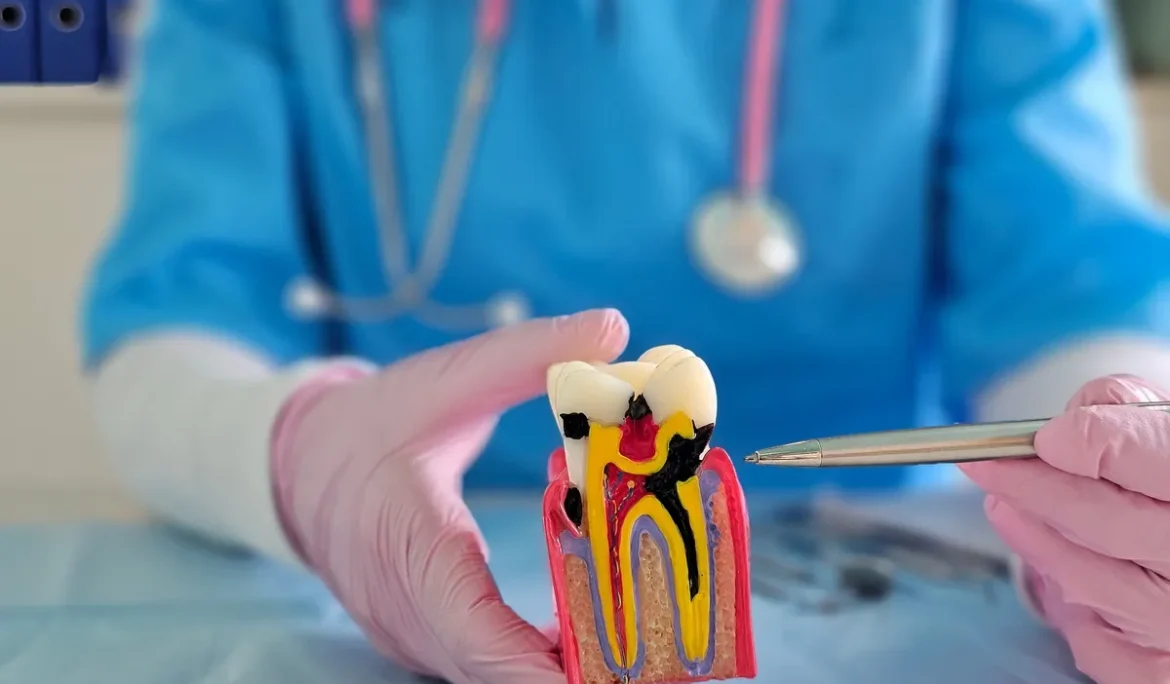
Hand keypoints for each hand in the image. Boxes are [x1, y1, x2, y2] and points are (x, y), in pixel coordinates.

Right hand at [271, 309, 628, 683]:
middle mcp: (404, 608)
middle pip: (494, 667)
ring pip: (490, 673)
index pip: (471, 626)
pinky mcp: (421, 640)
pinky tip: (594, 636)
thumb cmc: (372, 423)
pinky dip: (538, 660)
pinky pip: (483, 665)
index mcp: (407, 541)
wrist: (299, 465)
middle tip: (663, 659)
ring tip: (645, 651)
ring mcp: (410, 634)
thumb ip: (529, 353)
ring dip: (562, 668)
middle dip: (576, 672)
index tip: (607, 673)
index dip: (538, 662)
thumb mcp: (446, 377)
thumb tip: (613, 328)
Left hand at [961, 375, 1169, 682]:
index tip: (1042, 436)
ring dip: (1037, 541)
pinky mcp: (1165, 675)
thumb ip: (1139, 421)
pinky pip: (1100, 645)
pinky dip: (1073, 609)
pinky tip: (1065, 575)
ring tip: (1007, 508)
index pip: (1142, 456)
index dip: (1084, 440)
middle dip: (1033, 486)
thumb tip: (1070, 425)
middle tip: (986, 464)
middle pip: (1104, 520)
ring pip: (1090, 582)